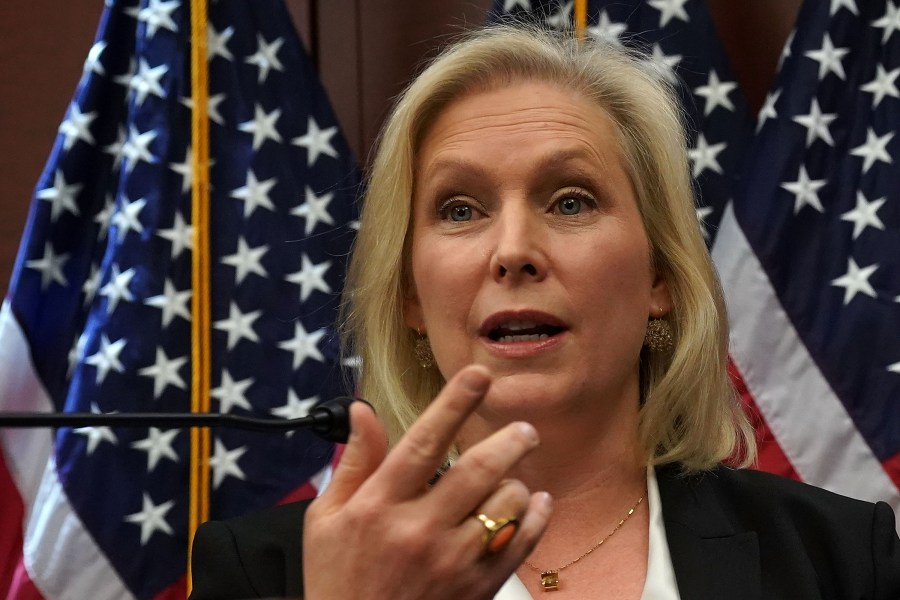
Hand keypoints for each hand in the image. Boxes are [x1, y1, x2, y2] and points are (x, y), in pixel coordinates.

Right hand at [303, 365, 552, 599]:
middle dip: (510, 440)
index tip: (479, 375)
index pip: (423, 441)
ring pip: (506, 504)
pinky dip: (536, 517)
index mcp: (379, 506)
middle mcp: (418, 530)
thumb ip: (353, 462)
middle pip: (478, 469)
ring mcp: (451, 562)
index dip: (454, 403)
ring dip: (517, 482)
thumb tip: (362, 410)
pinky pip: (521, 543)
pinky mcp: (476, 587)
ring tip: (511, 478)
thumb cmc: (337, 579)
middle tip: (524, 430)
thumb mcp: (325, 519)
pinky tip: (535, 502)